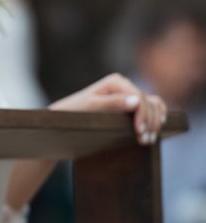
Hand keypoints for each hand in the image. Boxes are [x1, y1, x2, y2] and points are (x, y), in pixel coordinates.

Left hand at [49, 73, 167, 144]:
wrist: (66, 117)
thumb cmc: (75, 112)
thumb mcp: (92, 108)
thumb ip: (113, 103)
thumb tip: (137, 100)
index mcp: (116, 81)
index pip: (139, 97)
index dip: (143, 115)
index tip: (140, 132)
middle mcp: (124, 84)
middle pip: (148, 102)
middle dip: (149, 122)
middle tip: (145, 141)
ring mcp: (128, 93)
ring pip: (152, 104)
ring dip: (154, 122)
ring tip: (147, 139)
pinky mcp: (130, 103)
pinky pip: (151, 106)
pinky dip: (156, 116)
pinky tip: (155, 128)